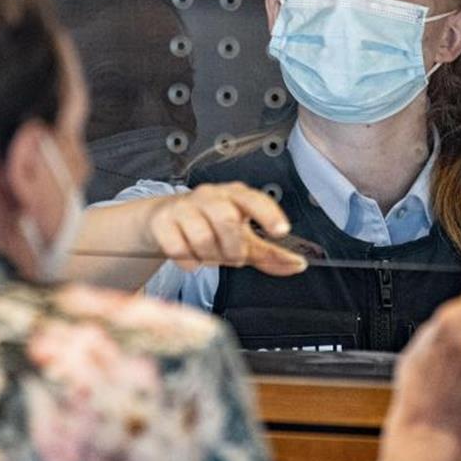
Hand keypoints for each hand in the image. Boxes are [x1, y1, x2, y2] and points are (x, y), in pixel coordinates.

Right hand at [145, 182, 308, 275]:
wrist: (163, 220)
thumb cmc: (209, 226)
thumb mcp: (242, 238)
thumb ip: (270, 253)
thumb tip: (298, 265)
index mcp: (234, 196)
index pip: (254, 199)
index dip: (268, 214)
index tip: (280, 231)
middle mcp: (209, 196)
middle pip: (227, 220)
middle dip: (232, 248)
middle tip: (232, 256)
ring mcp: (183, 206)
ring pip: (202, 237)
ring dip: (209, 256)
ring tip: (208, 254)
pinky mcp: (162, 221)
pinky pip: (178, 248)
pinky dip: (188, 261)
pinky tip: (189, 255)